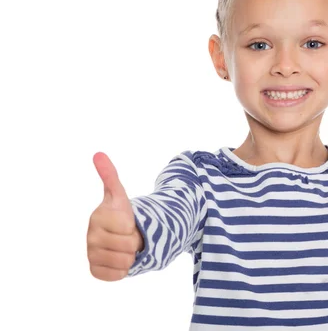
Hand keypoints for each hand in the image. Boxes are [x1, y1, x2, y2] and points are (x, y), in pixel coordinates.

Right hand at [87, 152, 142, 280]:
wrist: (121, 236)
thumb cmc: (122, 215)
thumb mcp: (119, 195)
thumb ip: (110, 175)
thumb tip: (98, 154)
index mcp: (97, 216)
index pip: (126, 226)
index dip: (134, 224)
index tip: (128, 221)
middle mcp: (90, 236)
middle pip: (128, 245)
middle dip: (135, 241)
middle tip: (129, 235)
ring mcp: (91, 254)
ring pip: (124, 262)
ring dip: (131, 255)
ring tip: (125, 247)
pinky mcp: (95, 270)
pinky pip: (117, 275)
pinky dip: (124, 269)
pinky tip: (119, 259)